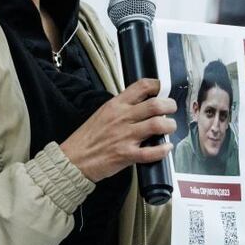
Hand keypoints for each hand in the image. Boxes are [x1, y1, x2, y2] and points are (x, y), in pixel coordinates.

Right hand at [60, 78, 176, 182]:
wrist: (73, 159)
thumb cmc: (87, 138)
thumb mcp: (102, 114)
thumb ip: (121, 108)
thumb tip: (142, 106)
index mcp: (115, 105)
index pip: (141, 86)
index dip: (157, 86)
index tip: (162, 90)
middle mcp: (122, 118)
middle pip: (155, 105)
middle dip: (170, 106)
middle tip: (171, 110)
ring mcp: (125, 136)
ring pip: (157, 125)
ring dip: (169, 126)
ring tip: (169, 128)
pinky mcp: (126, 155)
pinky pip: (152, 152)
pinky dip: (163, 150)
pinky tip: (166, 148)